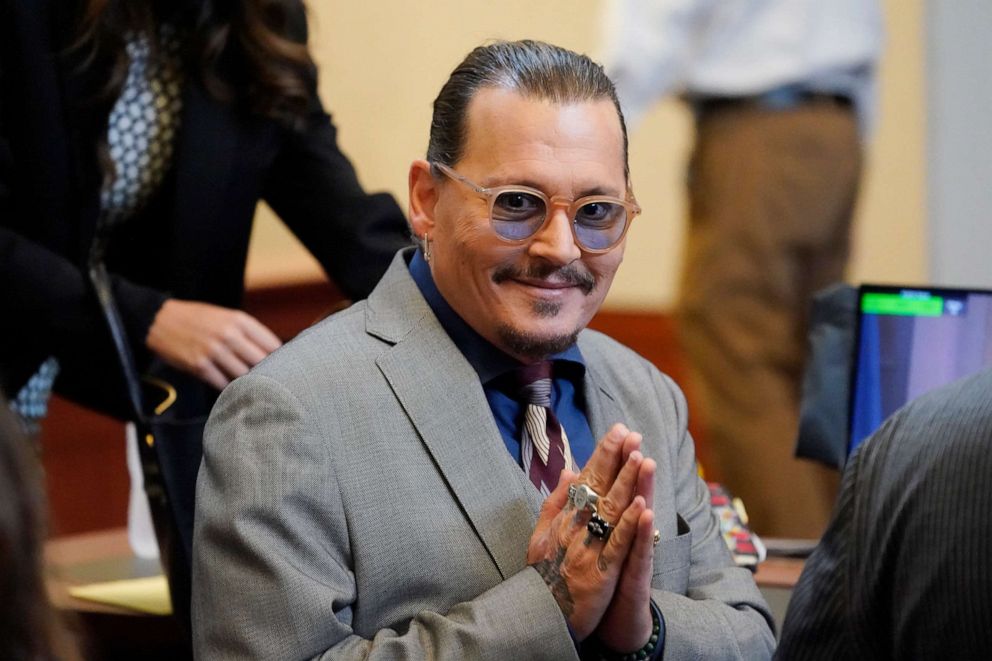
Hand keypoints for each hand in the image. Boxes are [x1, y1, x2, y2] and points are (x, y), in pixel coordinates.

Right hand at [146, 299, 281, 389]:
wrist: (160, 320)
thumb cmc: (198, 319)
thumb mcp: (225, 317)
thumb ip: (247, 333)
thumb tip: (272, 353)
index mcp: (239, 320)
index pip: (272, 344)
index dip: (280, 358)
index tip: (284, 367)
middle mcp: (229, 335)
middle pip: (261, 361)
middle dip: (269, 373)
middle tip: (272, 383)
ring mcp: (214, 351)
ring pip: (244, 375)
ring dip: (249, 383)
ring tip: (255, 390)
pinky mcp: (199, 366)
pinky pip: (223, 383)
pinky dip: (229, 388)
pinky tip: (232, 389)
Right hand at [527, 424, 651, 639]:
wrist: (538, 615)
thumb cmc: (542, 574)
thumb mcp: (540, 534)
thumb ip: (555, 502)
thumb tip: (568, 471)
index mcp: (564, 517)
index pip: (587, 478)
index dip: (603, 454)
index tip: (618, 431)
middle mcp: (575, 527)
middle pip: (599, 487)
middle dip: (616, 458)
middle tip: (631, 433)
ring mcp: (588, 548)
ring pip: (611, 509)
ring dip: (625, 481)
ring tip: (640, 456)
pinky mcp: (601, 571)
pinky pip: (618, 544)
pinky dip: (630, 524)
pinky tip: (642, 504)